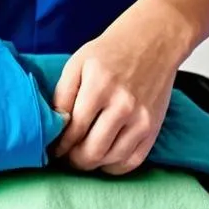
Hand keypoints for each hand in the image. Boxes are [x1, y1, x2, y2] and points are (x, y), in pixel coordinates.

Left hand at [52, 0, 193, 173]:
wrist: (154, 42)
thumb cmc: (110, 53)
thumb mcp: (77, 64)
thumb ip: (62, 95)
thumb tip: (56, 126)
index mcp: (99, 86)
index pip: (73, 130)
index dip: (59, 145)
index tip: (54, 148)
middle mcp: (122, 105)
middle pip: (91, 152)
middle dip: (73, 160)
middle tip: (66, 156)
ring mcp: (141, 119)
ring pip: (110, 160)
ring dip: (92, 164)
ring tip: (83, 155)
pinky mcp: (154, 128)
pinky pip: (132, 162)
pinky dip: (114, 166)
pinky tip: (104, 158)